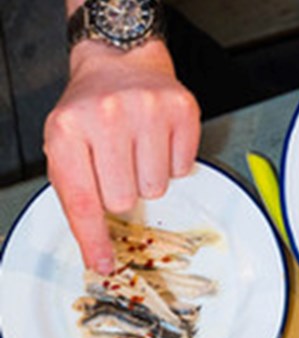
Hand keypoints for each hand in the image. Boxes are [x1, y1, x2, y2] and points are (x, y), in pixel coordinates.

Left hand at [43, 40, 200, 273]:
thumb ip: (76, 193)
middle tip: (118, 165)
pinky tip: (158, 140)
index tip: (103, 265)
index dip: (94, 239)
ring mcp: (148, 110)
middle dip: (122, 191)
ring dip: (149, 178)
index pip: (82, 200)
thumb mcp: (65, 145)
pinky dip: (173, 162)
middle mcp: (107, 115)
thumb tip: (98, 254)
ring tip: (138, 150)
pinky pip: (183, 168)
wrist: (120, 61)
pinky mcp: (182, 109)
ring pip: (157, 188)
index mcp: (67, 128)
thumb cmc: (90, 110)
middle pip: (124, 199)